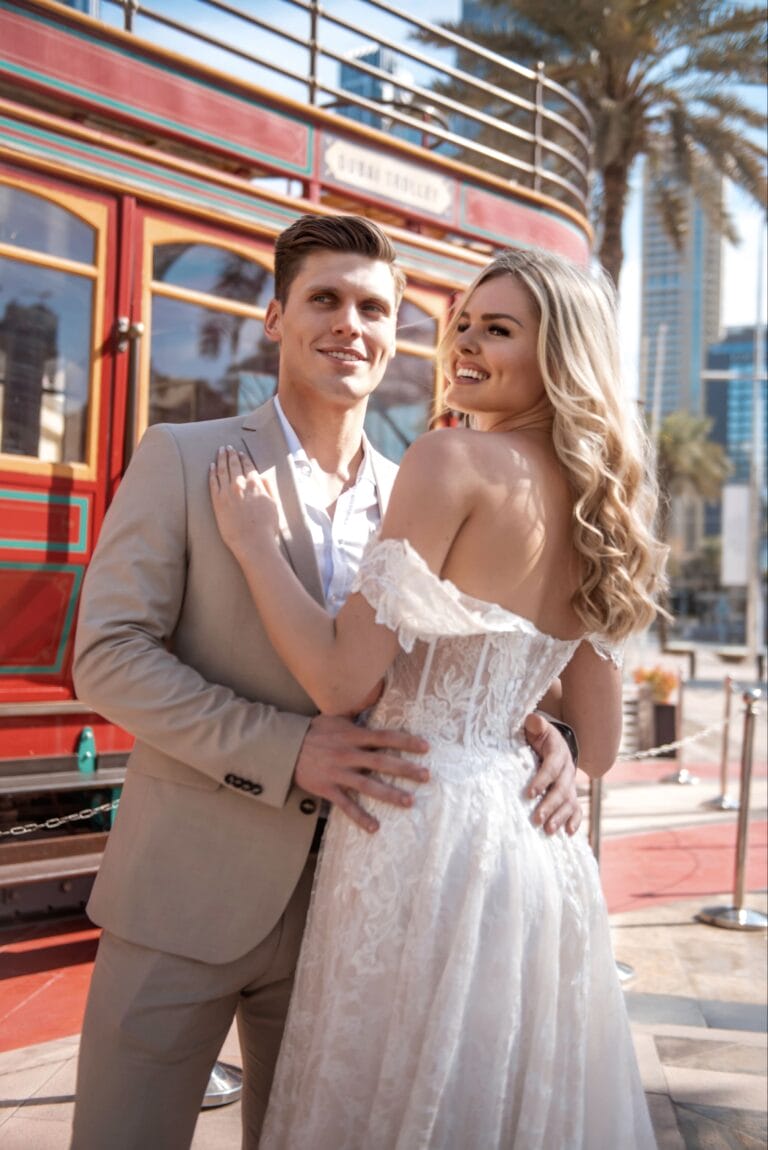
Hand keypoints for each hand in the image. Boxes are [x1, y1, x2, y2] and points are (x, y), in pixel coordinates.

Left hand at [209, 446, 278, 557]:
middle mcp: (240, 485)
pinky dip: (211, 472)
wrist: (253, 542)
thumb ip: (268, 489)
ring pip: (222, 470)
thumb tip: (262, 478)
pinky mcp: (217, 501)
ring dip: (220, 458)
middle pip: (234, 464)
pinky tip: (211, 466)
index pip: (248, 466)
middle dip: (231, 454)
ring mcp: (227, 492)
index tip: (241, 453)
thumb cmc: (266, 527)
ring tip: (220, 451)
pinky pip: (213, 482)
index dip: (244, 458)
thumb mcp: (273, 505)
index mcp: (256, 484)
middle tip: (228, 447)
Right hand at [295, 714, 429, 832]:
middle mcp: (348, 754)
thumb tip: (374, 698)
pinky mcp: (327, 788)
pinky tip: (375, 827)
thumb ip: (356, 714)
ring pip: (367, 785)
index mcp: (352, 735)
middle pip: (381, 762)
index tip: (425, 747)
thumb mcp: (335, 717)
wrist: (285, 748)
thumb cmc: (313, 731)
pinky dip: (360, 817)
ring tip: (409, 802)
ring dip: (389, 794)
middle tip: (426, 776)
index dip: (405, 741)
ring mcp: (338, 773)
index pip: (384, 737)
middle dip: (405, 769)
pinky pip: (345, 805)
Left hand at [523, 713, 581, 835]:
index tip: (529, 794)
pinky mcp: (571, 794)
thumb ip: (534, 724)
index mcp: (558, 753)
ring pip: (569, 802)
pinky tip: (567, 833)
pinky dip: (574, 821)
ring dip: (560, 817)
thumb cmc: (539, 736)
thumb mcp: (536, 727)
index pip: (551, 768)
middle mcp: (568, 770)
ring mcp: (570, 784)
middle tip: (536, 819)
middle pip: (561, 790)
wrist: (553, 742)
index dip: (542, 781)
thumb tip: (532, 720)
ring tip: (548, 830)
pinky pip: (576, 809)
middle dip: (550, 805)